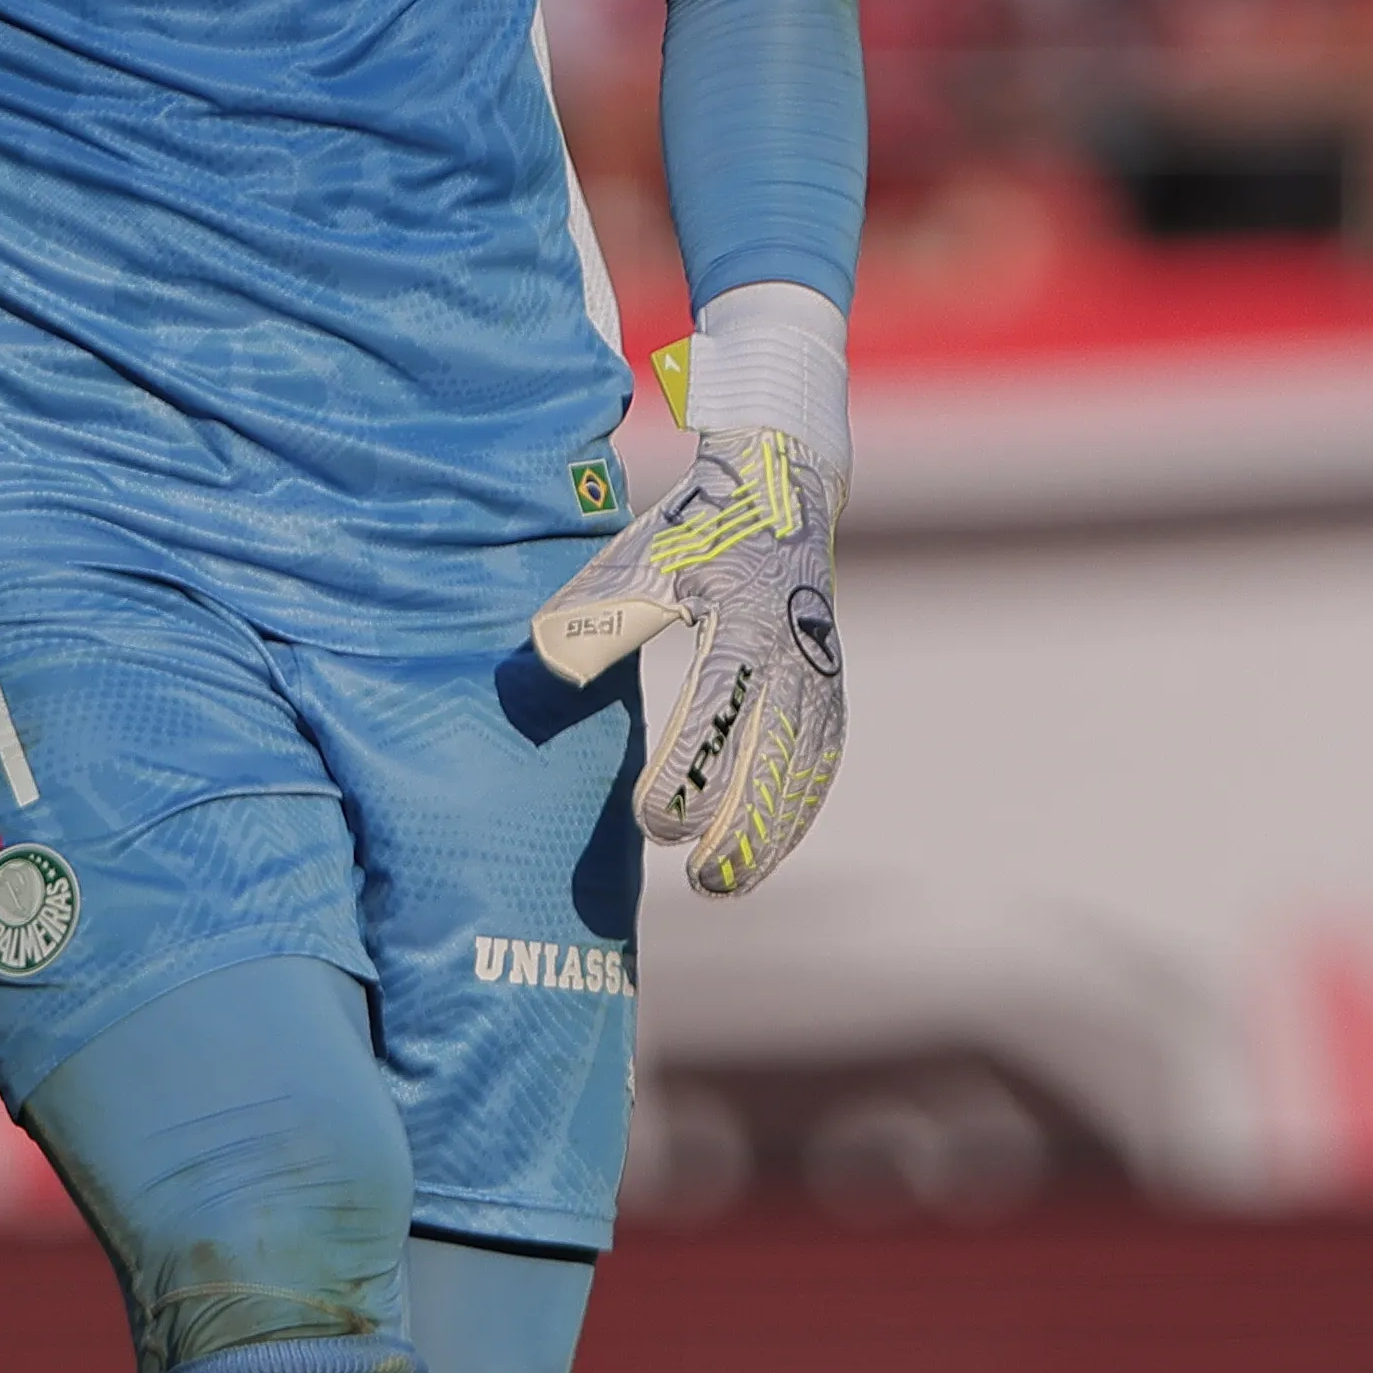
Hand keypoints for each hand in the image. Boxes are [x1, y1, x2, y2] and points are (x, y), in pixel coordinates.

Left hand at [529, 424, 839, 898]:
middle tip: (701, 882)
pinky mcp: (831, 685)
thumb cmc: (700, 527)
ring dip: (772, 835)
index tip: (649, 822)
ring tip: (730, 884)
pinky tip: (769, 847)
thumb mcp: (642, 557)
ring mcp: (820, 673)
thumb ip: (595, 615)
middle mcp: (792, 656)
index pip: (714, 719)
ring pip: (803, 772)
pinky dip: (797, 809)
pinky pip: (821, 759)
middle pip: (772, 763)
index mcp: (742, 624)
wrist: (783, 488)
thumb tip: (541, 666)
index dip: (684, 779)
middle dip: (739, 831)